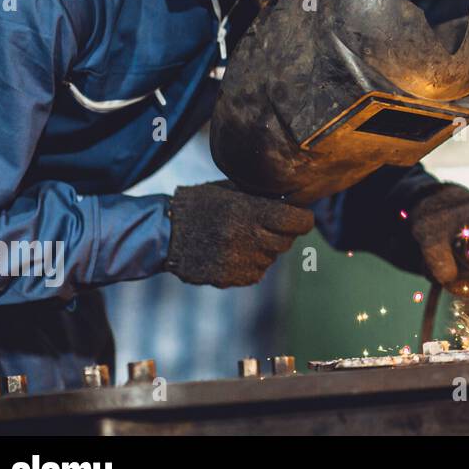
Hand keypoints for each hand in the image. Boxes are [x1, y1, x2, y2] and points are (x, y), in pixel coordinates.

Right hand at [164, 181, 314, 286]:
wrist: (165, 232)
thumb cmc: (201, 204)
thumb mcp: (232, 190)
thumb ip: (263, 198)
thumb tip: (295, 202)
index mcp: (249, 211)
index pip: (297, 222)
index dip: (303, 219)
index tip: (301, 218)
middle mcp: (246, 238)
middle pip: (286, 242)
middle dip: (282, 233)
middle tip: (266, 225)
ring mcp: (237, 261)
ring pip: (271, 259)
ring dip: (265, 250)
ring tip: (242, 238)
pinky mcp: (227, 279)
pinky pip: (255, 274)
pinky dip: (251, 265)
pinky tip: (233, 253)